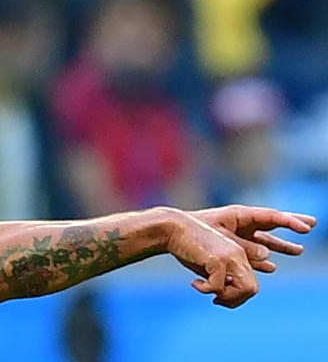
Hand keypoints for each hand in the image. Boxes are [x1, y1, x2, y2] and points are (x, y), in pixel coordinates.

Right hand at [165, 210, 258, 308]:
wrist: (172, 228)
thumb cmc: (186, 246)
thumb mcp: (208, 264)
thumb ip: (220, 277)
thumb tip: (224, 295)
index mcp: (238, 255)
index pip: (251, 285)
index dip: (237, 297)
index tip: (218, 298)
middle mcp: (239, 255)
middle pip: (252, 289)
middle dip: (233, 300)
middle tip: (215, 299)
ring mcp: (230, 256)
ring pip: (245, 289)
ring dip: (226, 297)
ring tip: (207, 290)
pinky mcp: (218, 259)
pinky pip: (219, 286)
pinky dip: (206, 290)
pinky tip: (194, 282)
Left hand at [192, 205, 316, 272]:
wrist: (171, 234)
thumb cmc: (193, 231)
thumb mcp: (221, 238)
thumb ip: (244, 246)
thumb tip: (267, 255)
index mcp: (239, 215)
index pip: (271, 216)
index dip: (290, 220)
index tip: (307, 226)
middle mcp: (241, 224)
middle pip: (272, 225)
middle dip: (291, 226)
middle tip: (312, 225)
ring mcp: (236, 236)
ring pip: (264, 242)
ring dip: (280, 247)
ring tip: (298, 251)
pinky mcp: (229, 249)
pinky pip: (251, 256)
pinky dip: (261, 261)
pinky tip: (271, 267)